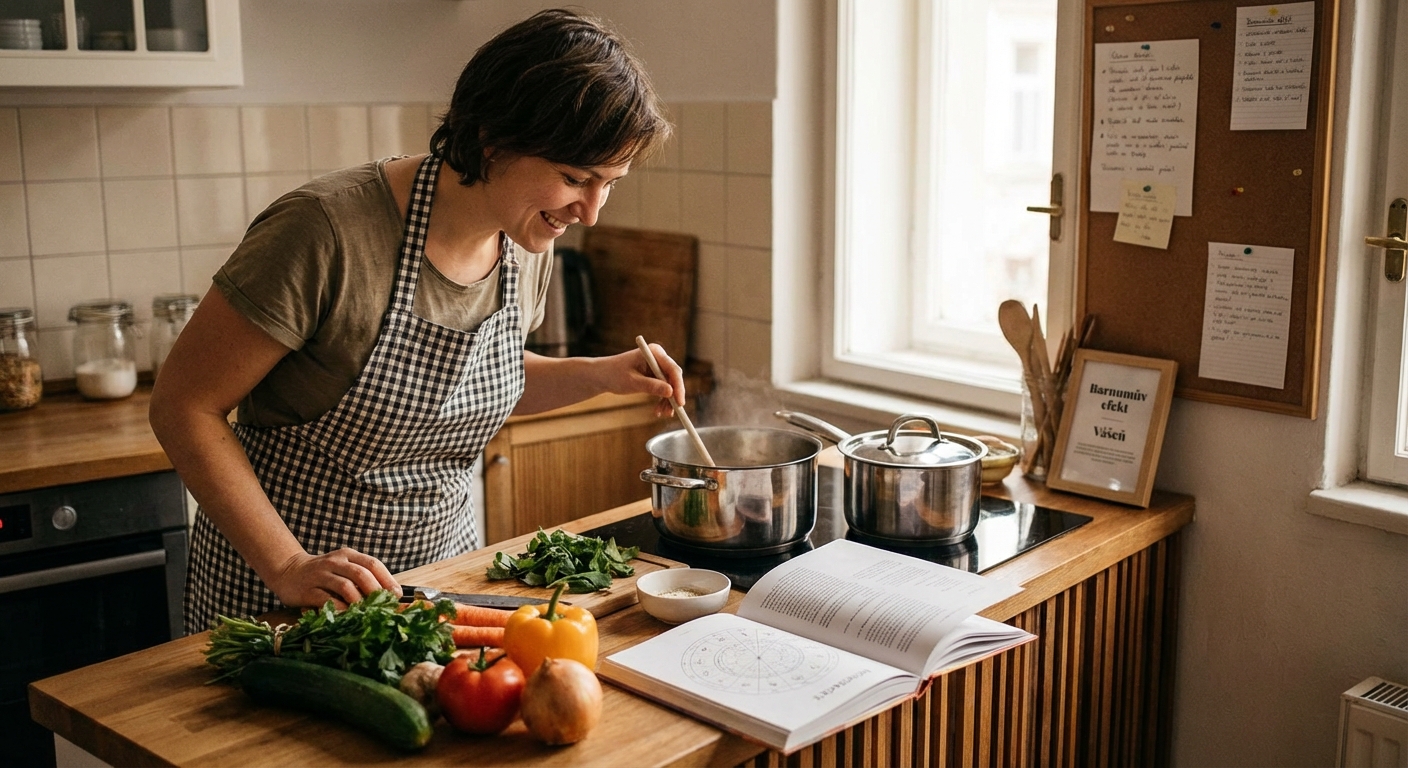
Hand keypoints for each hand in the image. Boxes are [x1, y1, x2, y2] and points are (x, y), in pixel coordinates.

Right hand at [269, 547, 400, 608]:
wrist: (288, 571)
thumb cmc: (324, 574)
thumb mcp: (343, 569)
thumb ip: (362, 578)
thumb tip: (389, 596)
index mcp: (348, 555)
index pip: (373, 564)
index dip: (387, 580)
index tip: (397, 595)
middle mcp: (335, 562)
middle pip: (362, 574)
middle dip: (377, 592)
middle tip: (385, 606)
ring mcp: (321, 575)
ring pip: (346, 586)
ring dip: (360, 602)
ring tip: (368, 613)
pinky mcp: (307, 590)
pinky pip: (327, 600)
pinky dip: (340, 609)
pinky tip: (347, 616)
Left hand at [599, 343, 686, 417]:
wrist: (602, 376)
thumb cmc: (614, 374)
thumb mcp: (632, 382)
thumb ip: (651, 386)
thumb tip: (670, 392)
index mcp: (654, 352)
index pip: (672, 369)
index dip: (678, 386)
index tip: (679, 402)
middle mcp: (658, 358)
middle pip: (674, 377)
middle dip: (673, 395)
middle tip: (672, 412)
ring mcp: (657, 367)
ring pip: (670, 385)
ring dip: (668, 401)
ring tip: (662, 413)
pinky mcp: (655, 375)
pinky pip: (664, 389)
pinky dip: (662, 400)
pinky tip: (658, 410)